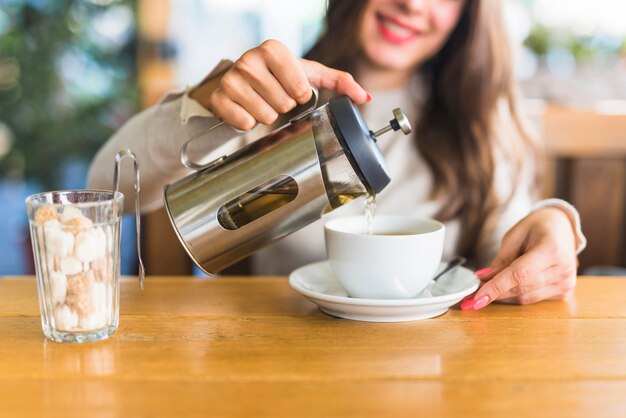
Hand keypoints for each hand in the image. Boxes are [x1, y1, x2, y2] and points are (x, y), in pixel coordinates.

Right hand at [206, 39, 369, 129]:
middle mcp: (249, 59)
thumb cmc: (279, 77)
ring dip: (267, 116)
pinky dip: (249, 124)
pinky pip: (244, 123)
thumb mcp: (309, 75)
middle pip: (283, 104)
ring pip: (265, 115)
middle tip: (275, 97)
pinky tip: (246, 110)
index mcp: (273, 49)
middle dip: (283, 107)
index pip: (300, 88)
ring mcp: (231, 79)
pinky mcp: (219, 99)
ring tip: (262, 103)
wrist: (241, 82)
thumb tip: (364, 96)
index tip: (292, 89)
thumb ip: (340, 82)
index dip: (300, 96)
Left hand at [461, 207, 577, 309]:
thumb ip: (501, 259)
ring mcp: (565, 283)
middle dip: (494, 292)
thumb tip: (483, 278)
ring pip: (524, 298)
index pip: (519, 274)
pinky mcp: (563, 292)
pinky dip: (514, 296)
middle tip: (471, 295)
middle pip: (520, 288)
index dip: (496, 287)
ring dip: (502, 296)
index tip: (476, 298)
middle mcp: (562, 269)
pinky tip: (506, 287)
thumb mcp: (514, 236)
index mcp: (551, 249)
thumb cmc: (537, 228)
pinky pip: (531, 299)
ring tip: (487, 288)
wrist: (562, 228)